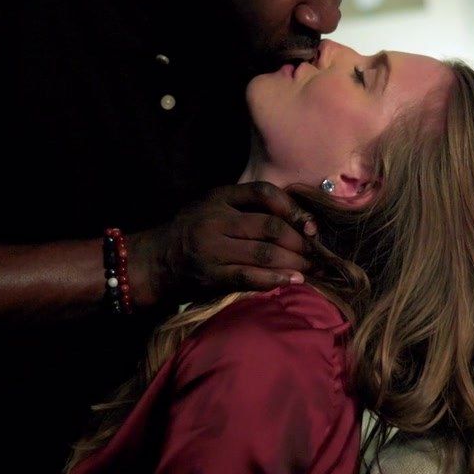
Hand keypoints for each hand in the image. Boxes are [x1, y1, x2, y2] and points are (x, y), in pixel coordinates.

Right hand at [130, 182, 318, 305]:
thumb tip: (295, 218)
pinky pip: (250, 277)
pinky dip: (275, 279)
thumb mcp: (212, 205)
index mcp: (219, 197)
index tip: (309, 224)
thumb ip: (244, 206)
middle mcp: (216, 220)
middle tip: (317, 252)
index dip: (292, 208)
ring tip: (312, 268)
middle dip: (300, 241)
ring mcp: (213, 248)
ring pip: (264, 253)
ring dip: (294, 262)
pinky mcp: (212, 274)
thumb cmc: (191, 230)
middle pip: (270, 227)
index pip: (263, 192)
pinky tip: (293, 280)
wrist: (155, 260)